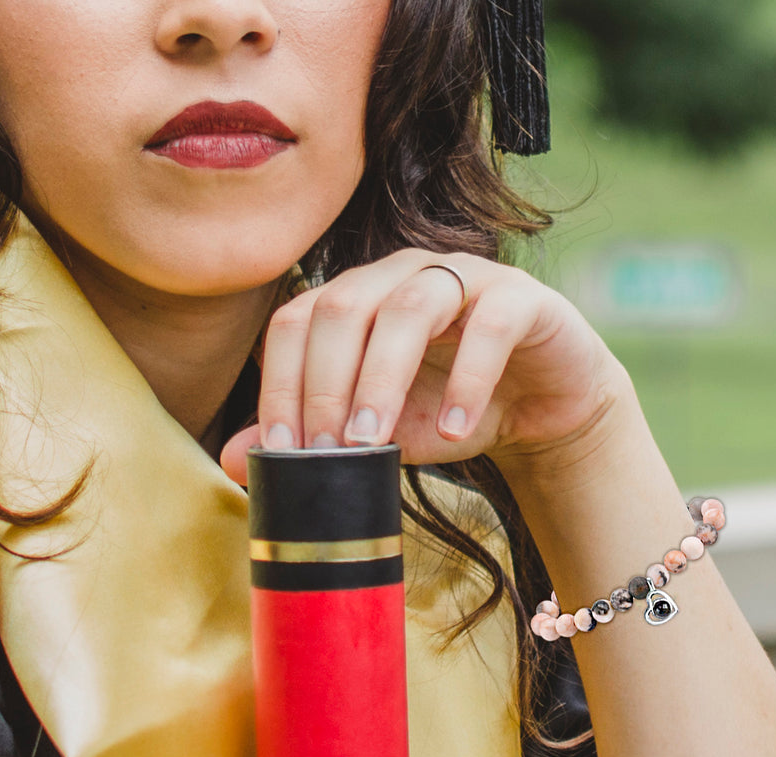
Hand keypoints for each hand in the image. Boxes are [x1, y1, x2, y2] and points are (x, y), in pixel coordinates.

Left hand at [220, 249, 627, 481]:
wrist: (539, 410)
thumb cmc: (449, 412)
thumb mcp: (377, 435)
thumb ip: (314, 441)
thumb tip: (236, 462)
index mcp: (357, 299)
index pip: (297, 321)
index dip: (280, 381)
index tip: (280, 448)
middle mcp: (401, 276)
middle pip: (343, 307)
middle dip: (325, 384)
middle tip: (325, 451)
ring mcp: (463, 279)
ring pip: (407, 309)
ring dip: (382, 380)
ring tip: (376, 443)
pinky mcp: (521, 299)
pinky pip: (489, 325)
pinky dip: (468, 379)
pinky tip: (455, 430)